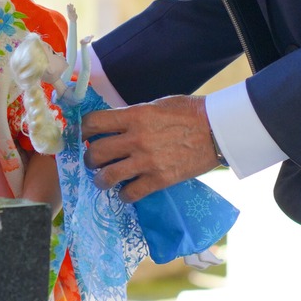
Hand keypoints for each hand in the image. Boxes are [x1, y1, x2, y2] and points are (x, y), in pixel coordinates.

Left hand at [82, 95, 218, 201]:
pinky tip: (125, 191)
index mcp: (134, 116)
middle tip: (93, 160)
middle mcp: (136, 139)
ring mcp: (147, 161)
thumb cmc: (188, 112)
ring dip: (100, 180)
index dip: (83, 130)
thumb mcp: (155, 105)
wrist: (218, 130)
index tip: (82, 135)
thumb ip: (132, 115)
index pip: (94, 123)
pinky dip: (124, 195)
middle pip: (96, 152)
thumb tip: (112, 125)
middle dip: (89, 158)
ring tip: (101, 179)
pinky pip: (131, 193)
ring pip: (107, 176)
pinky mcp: (160, 180)